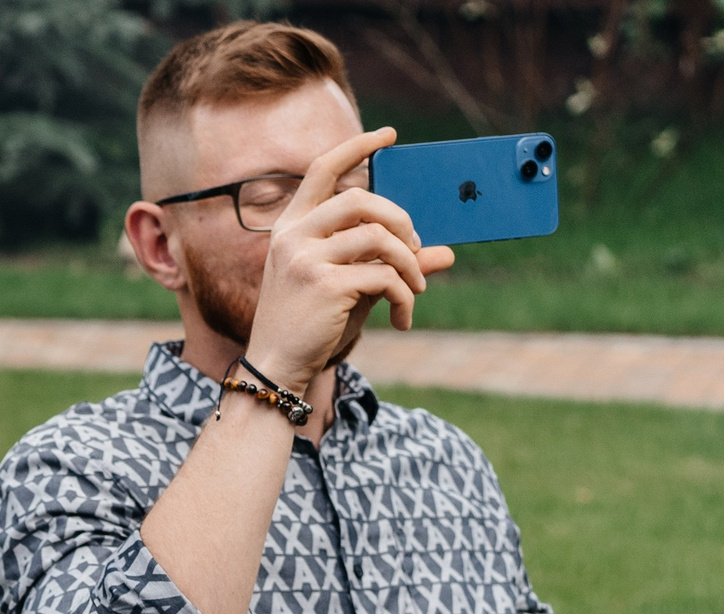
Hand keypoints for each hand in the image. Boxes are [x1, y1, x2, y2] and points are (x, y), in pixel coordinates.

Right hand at [243, 127, 456, 393]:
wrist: (278, 368)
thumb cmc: (311, 327)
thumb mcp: (351, 287)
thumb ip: (390, 264)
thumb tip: (446, 253)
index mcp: (291, 228)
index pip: (322, 170)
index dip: (355, 147)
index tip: (387, 135)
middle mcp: (293, 236)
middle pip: (361, 199)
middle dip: (401, 220)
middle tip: (415, 249)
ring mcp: (305, 259)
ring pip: (378, 236)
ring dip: (410, 263)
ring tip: (415, 289)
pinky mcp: (324, 284)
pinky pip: (384, 275)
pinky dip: (405, 295)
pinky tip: (403, 317)